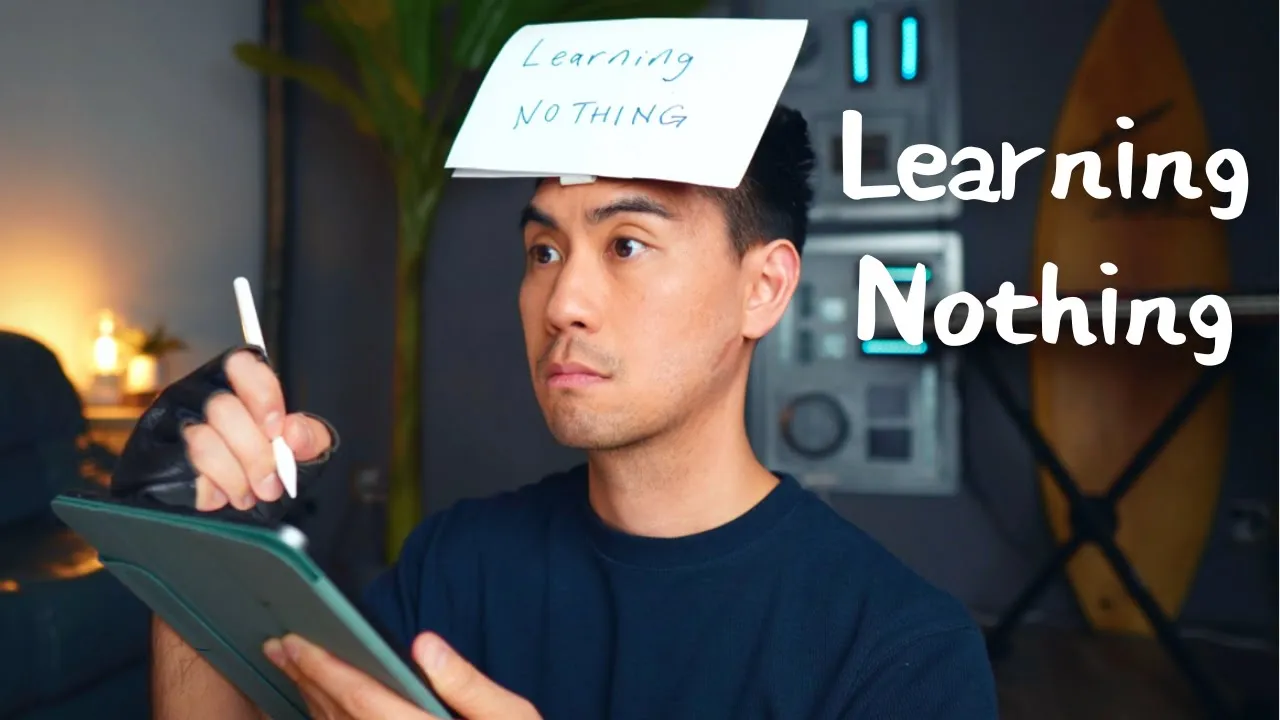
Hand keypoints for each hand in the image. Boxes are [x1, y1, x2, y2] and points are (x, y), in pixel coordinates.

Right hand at [109, 345, 337, 520]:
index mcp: (235, 383)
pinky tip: (220, 497)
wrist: (234, 511)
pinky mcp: (152, 456)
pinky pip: (183, 471)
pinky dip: (209, 491)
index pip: (241, 364)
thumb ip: (309, 438)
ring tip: (247, 495)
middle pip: (223, 409)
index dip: (261, 395)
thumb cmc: (266, 469)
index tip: (276, 430)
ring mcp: (170, 423)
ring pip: (202, 441)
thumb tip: (293, 432)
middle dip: (254, 454)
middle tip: (270, 484)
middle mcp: (197, 394)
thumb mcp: (300, 452)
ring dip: (234, 477)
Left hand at [262, 632, 541, 719]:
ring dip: (310, 701)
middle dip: (307, 678)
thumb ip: (467, 684)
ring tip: (292, 669)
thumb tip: (425, 644)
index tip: (296, 641)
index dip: (324, 669)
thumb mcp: (511, 718)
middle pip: (339, 716)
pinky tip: (321, 707)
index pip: (361, 700)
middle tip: (279, 646)